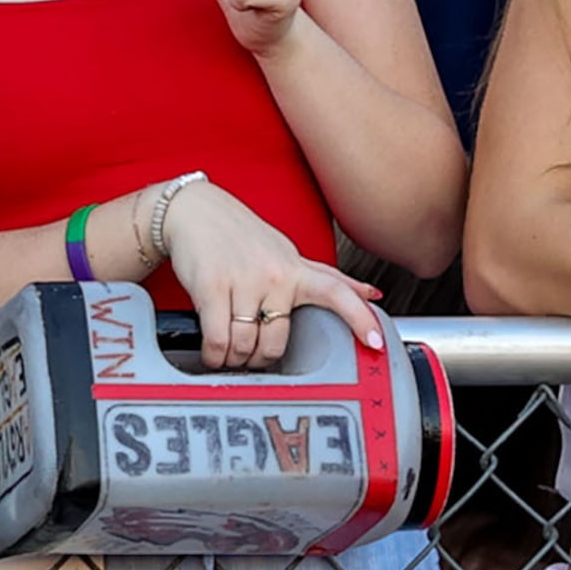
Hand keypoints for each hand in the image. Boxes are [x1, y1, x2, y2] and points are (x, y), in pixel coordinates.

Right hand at [156, 180, 383, 368]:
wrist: (194, 210)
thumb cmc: (239, 235)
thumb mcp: (288, 253)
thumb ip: (329, 278)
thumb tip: (372, 293)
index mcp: (296, 269)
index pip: (338, 293)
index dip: (361, 319)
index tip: (376, 343)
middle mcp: (275, 275)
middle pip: (278, 342)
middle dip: (262, 359)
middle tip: (252, 356)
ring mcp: (243, 281)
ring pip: (246, 345)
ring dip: (235, 359)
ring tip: (229, 353)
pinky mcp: (212, 287)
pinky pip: (218, 339)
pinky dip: (214, 355)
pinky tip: (213, 352)